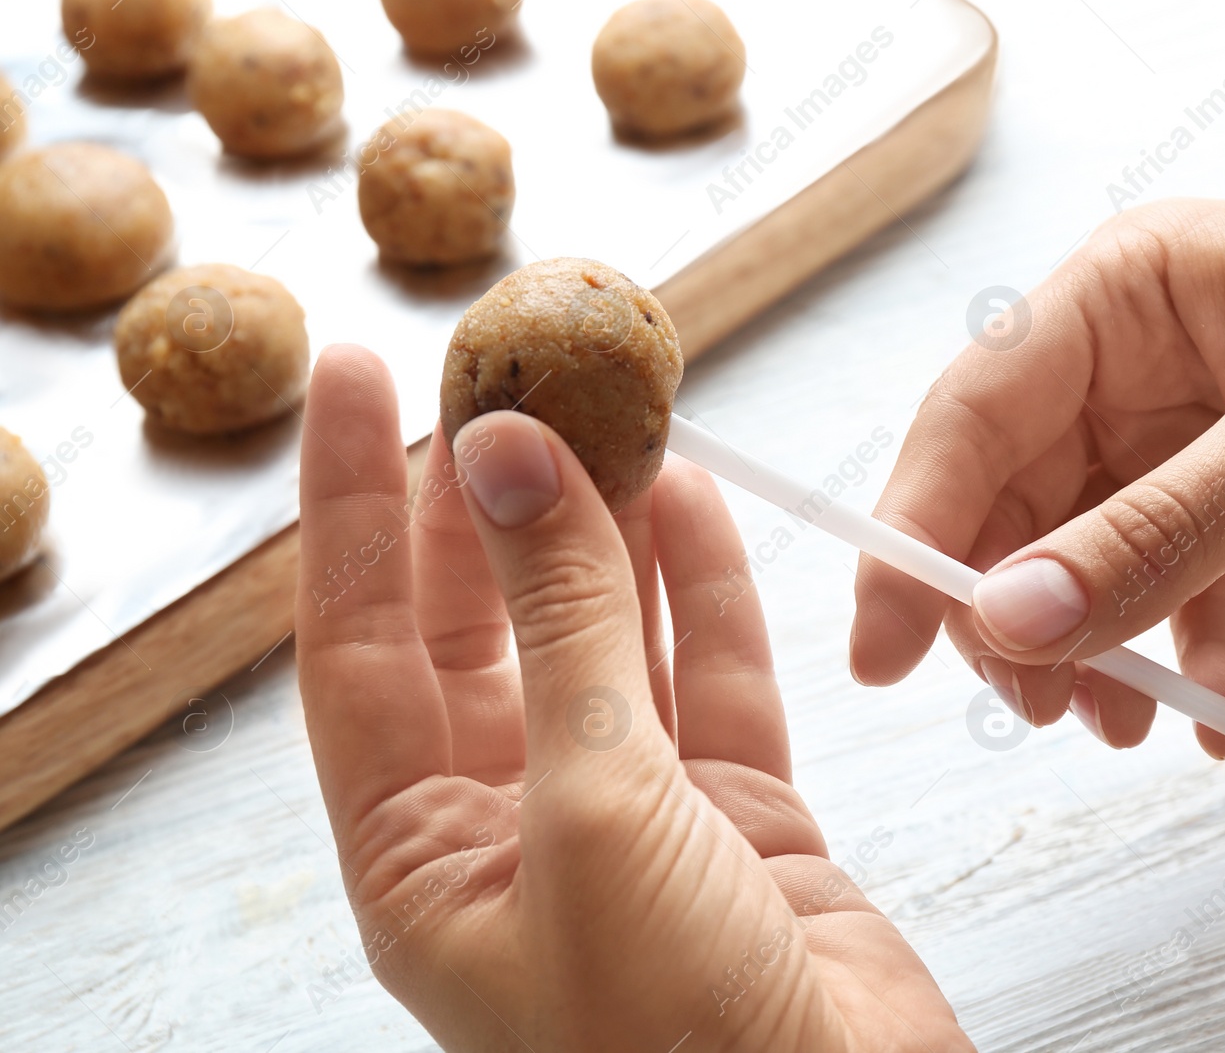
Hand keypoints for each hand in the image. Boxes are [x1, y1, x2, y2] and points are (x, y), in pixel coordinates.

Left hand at [296, 346, 969, 1051]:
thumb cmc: (677, 1043)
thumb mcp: (593, 808)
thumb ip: (563, 625)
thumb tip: (515, 459)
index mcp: (422, 859)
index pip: (356, 645)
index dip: (348, 504)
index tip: (353, 376)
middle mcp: (518, 830)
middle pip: (483, 627)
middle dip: (492, 500)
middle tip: (506, 372)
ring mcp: (636, 820)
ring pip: (608, 637)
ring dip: (610, 527)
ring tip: (611, 409)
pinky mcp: (742, 819)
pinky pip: (713, 676)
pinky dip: (708, 588)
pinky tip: (697, 502)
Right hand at [852, 192, 1224, 755]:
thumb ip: (1157, 534)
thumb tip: (1018, 620)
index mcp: (1123, 299)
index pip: (972, 419)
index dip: (914, 533)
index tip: (884, 646)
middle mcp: (1138, 375)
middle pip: (1016, 512)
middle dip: (1017, 616)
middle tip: (1038, 704)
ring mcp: (1192, 452)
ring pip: (1091, 574)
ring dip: (1100, 656)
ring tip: (1124, 718)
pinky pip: (1184, 607)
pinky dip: (1194, 667)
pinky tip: (1221, 708)